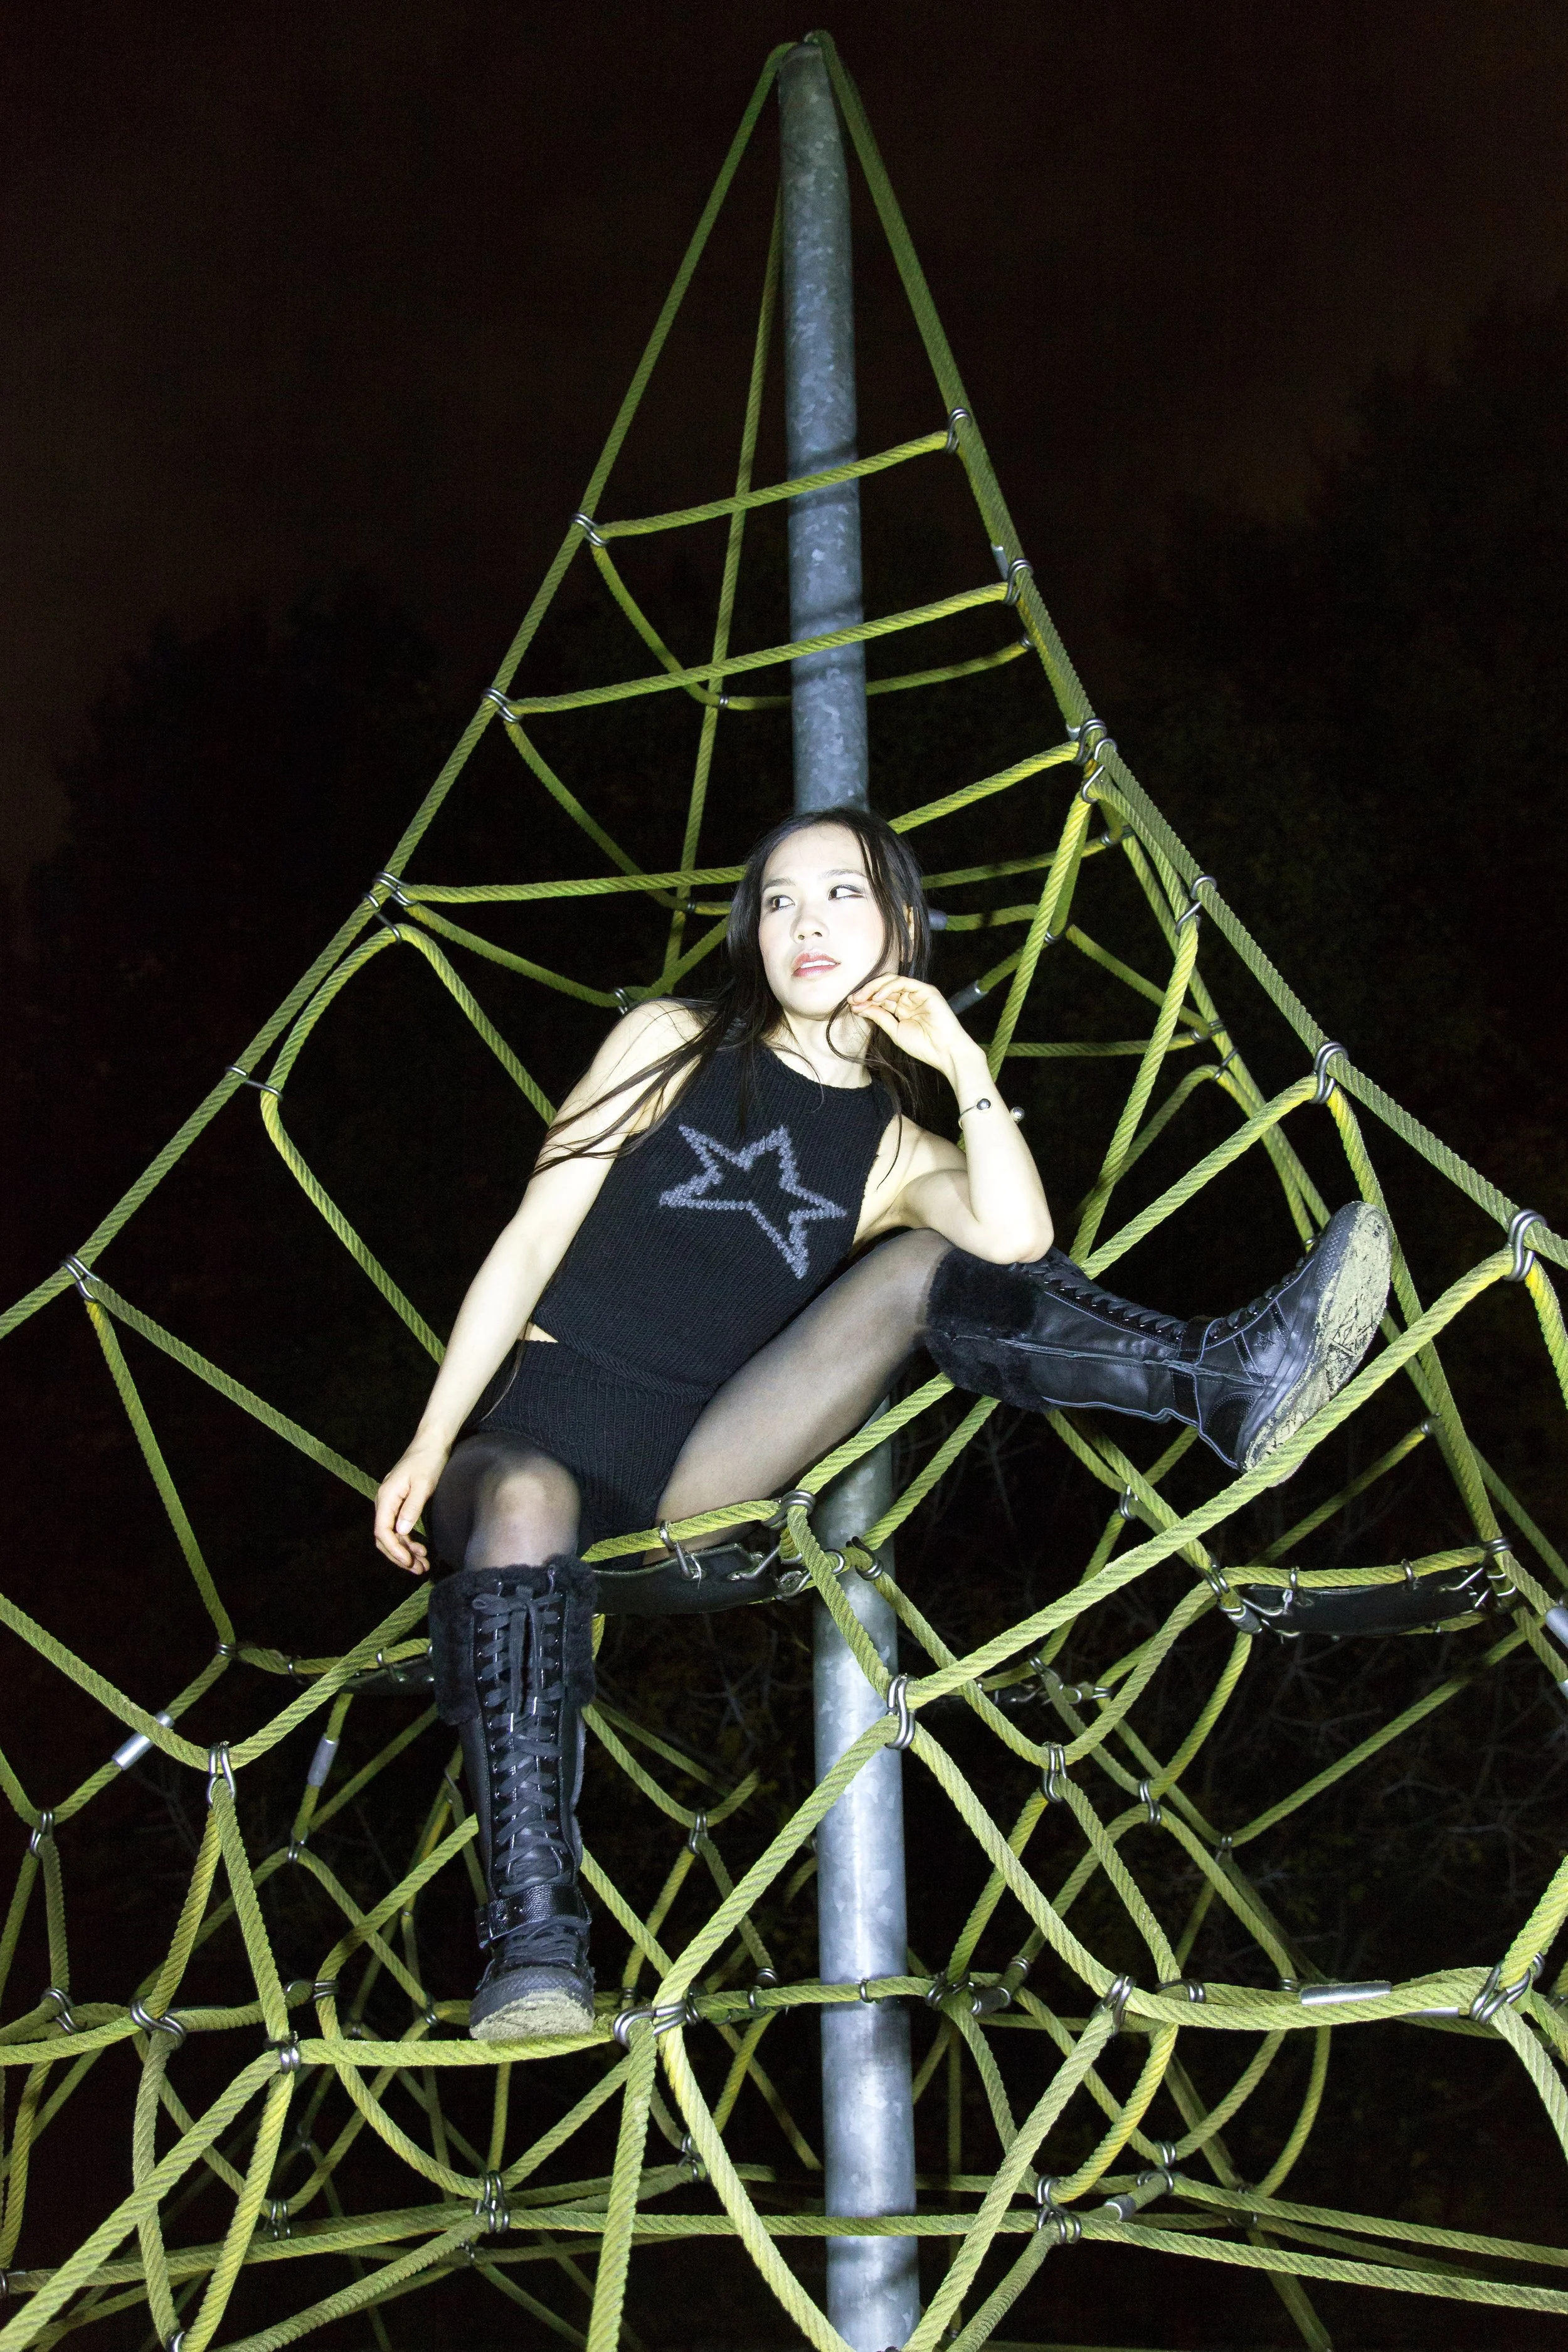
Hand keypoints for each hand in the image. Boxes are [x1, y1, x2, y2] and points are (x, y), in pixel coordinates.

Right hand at [374, 1438, 448, 1573]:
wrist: (432, 1443)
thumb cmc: (429, 1461)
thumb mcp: (424, 1485)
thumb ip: (412, 1508)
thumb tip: (401, 1532)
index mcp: (386, 1497)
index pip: (382, 1531)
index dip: (394, 1550)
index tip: (410, 1562)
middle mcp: (384, 1501)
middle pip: (384, 1537)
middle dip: (399, 1556)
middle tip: (419, 1569)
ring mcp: (391, 1503)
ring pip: (391, 1535)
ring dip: (405, 1552)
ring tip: (423, 1565)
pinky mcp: (399, 1503)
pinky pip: (398, 1527)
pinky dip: (408, 1541)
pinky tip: (421, 1550)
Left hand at [848, 975, 983, 1088]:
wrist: (944, 1051)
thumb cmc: (923, 1046)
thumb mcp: (895, 1031)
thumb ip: (880, 1017)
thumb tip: (859, 1007)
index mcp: (902, 1009)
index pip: (881, 998)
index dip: (865, 1000)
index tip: (851, 1005)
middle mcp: (909, 999)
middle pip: (884, 987)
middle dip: (866, 991)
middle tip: (853, 999)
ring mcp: (918, 993)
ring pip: (892, 981)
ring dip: (874, 988)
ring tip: (861, 998)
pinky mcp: (926, 990)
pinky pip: (903, 982)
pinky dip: (888, 987)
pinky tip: (877, 997)